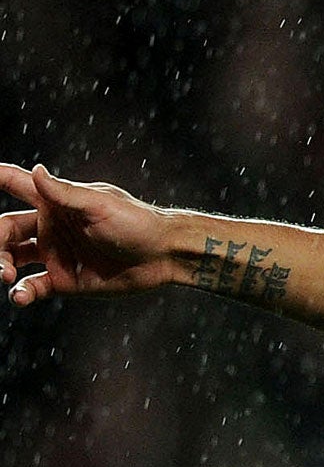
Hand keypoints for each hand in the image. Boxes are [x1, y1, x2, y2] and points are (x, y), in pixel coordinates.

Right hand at [1, 162, 185, 307]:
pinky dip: (22, 292)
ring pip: (12, 258)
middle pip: (5, 229)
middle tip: (0, 260)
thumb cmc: (136, 222)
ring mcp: (56, 255)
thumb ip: (64, 193)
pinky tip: (20, 296)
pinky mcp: (65, 281)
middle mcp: (50, 227)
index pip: (14, 183)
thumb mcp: (99, 205)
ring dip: (1, 265)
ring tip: (5, 275)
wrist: (164, 255)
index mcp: (54, 202)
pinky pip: (34, 287)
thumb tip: (36, 171)